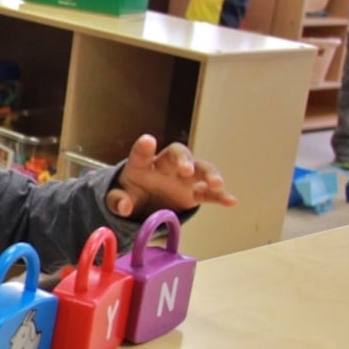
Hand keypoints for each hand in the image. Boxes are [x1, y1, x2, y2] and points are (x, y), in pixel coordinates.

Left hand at [106, 134, 237, 218]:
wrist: (143, 204)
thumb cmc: (130, 194)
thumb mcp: (117, 199)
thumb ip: (117, 201)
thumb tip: (123, 207)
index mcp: (141, 165)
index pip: (141, 154)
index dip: (144, 148)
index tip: (148, 141)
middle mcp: (165, 166)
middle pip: (177, 154)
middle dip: (183, 160)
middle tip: (187, 169)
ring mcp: (183, 178)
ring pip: (199, 169)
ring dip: (208, 174)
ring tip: (216, 184)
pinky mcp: (194, 193)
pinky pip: (209, 193)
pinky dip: (220, 196)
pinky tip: (231, 202)